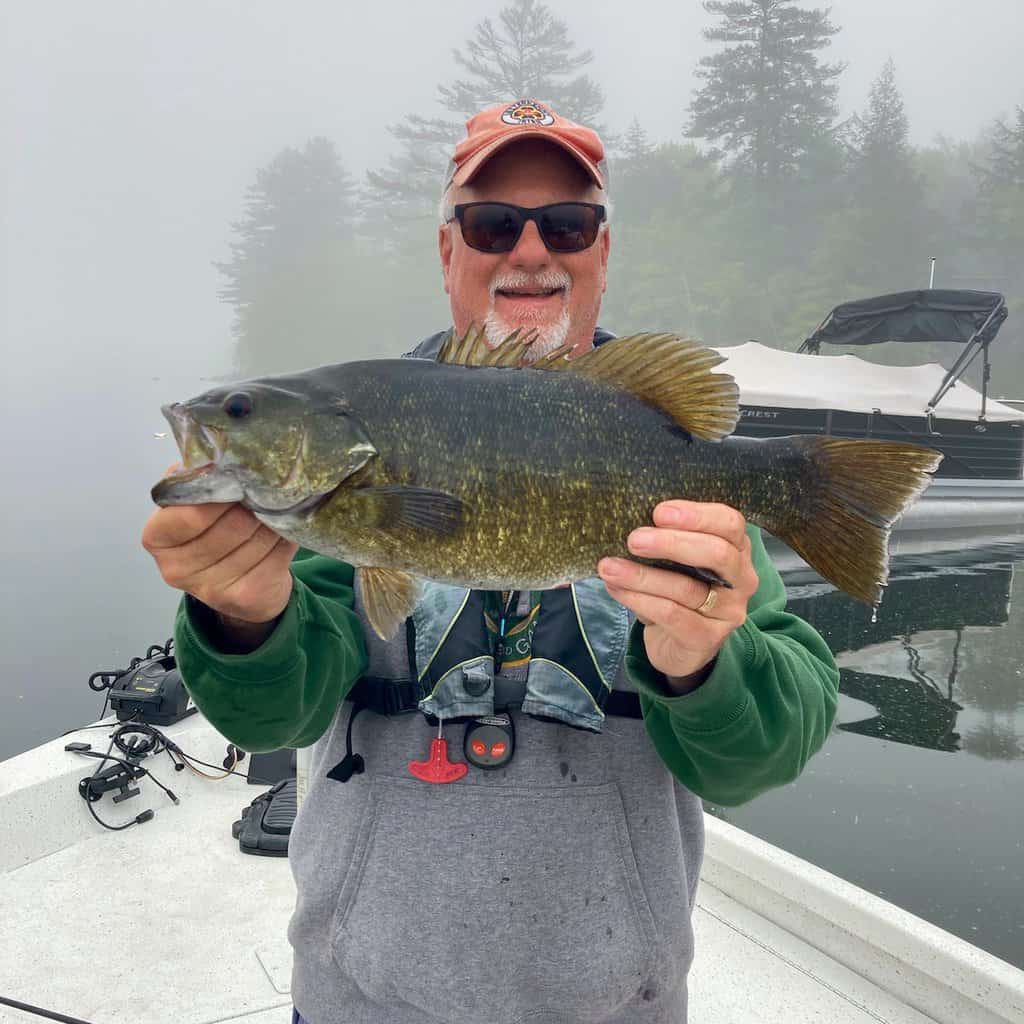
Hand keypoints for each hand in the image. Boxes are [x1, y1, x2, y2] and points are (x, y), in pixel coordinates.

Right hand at [142, 465, 297, 624]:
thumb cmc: (213, 531)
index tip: (237, 479)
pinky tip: (281, 534)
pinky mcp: (245, 598)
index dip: (222, 492)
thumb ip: (198, 481)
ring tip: (271, 513)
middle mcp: (176, 568)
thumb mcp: (195, 503)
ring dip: (273, 520)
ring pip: (258, 538)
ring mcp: (211, 588)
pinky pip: (278, 555)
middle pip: (232, 524)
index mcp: (156, 537)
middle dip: (253, 505)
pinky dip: (286, 538)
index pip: (191, 511)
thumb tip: (214, 459)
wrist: (237, 587)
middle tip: (261, 495)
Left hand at [597, 500, 759, 686]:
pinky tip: (616, 589)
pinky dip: (639, 600)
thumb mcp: (676, 561)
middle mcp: (742, 579)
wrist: (678, 645)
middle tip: (634, 539)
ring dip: (642, 575)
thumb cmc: (677, 591)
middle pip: (717, 553)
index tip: (659, 512)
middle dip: (671, 543)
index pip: (730, 523)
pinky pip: (671, 615)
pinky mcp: (707, 638)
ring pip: (686, 588)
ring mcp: (728, 612)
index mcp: (737, 549)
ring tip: (609, 567)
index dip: (697, 515)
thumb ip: (666, 538)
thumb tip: (629, 519)